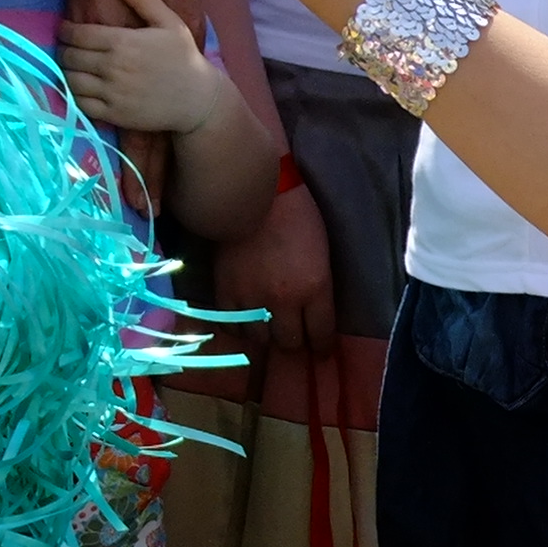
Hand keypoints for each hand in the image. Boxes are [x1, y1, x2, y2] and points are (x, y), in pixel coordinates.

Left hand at [60, 0, 228, 133]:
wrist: (198, 99)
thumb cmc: (184, 58)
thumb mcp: (171, 23)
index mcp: (122, 42)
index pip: (77, 34)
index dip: (66, 30)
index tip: (66, 30)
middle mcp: (112, 67)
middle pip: (69, 57)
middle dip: (64, 50)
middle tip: (68, 49)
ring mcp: (112, 92)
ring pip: (70, 80)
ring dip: (67, 72)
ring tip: (73, 68)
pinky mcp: (114, 114)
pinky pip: (80, 104)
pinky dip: (74, 95)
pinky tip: (81, 88)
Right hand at [210, 182, 336, 354]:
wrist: (256, 194)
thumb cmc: (298, 217)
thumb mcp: (321, 257)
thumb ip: (318, 290)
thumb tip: (313, 319)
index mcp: (315, 288)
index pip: (321, 335)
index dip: (322, 348)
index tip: (321, 352)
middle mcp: (285, 300)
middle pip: (290, 343)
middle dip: (294, 343)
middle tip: (294, 338)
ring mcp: (252, 298)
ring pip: (260, 340)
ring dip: (266, 336)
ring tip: (268, 328)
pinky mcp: (225, 291)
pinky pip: (231, 326)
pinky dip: (239, 326)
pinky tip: (245, 320)